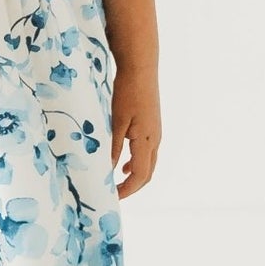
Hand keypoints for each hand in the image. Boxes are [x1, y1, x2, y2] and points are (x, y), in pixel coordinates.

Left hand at [110, 67, 161, 196]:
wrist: (141, 69)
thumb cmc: (127, 92)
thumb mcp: (116, 120)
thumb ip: (113, 146)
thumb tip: (108, 169)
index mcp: (146, 141)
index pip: (140, 175)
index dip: (127, 190)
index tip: (112, 196)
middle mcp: (155, 140)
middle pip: (147, 173)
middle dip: (132, 187)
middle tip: (114, 194)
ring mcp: (155, 133)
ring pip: (149, 164)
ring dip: (135, 176)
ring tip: (117, 182)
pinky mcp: (152, 127)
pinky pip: (147, 153)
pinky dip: (136, 163)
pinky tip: (123, 164)